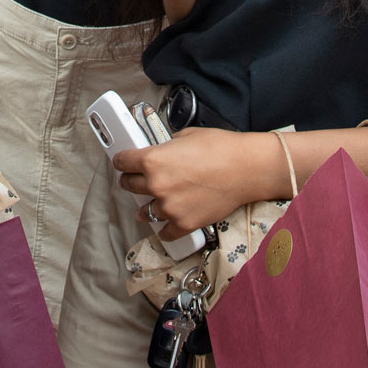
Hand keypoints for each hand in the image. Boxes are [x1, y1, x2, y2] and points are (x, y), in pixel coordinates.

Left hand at [114, 129, 272, 235]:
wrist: (246, 169)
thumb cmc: (221, 148)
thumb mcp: (186, 135)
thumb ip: (167, 147)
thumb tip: (162, 152)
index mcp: (152, 160)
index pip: (122, 162)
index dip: (121, 160)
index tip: (121, 162)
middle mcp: (156, 185)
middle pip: (129, 186)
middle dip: (131, 181)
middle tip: (134, 179)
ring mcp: (170, 207)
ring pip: (144, 211)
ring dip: (145, 206)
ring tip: (150, 203)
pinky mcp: (184, 223)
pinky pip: (165, 232)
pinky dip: (164, 228)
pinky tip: (164, 224)